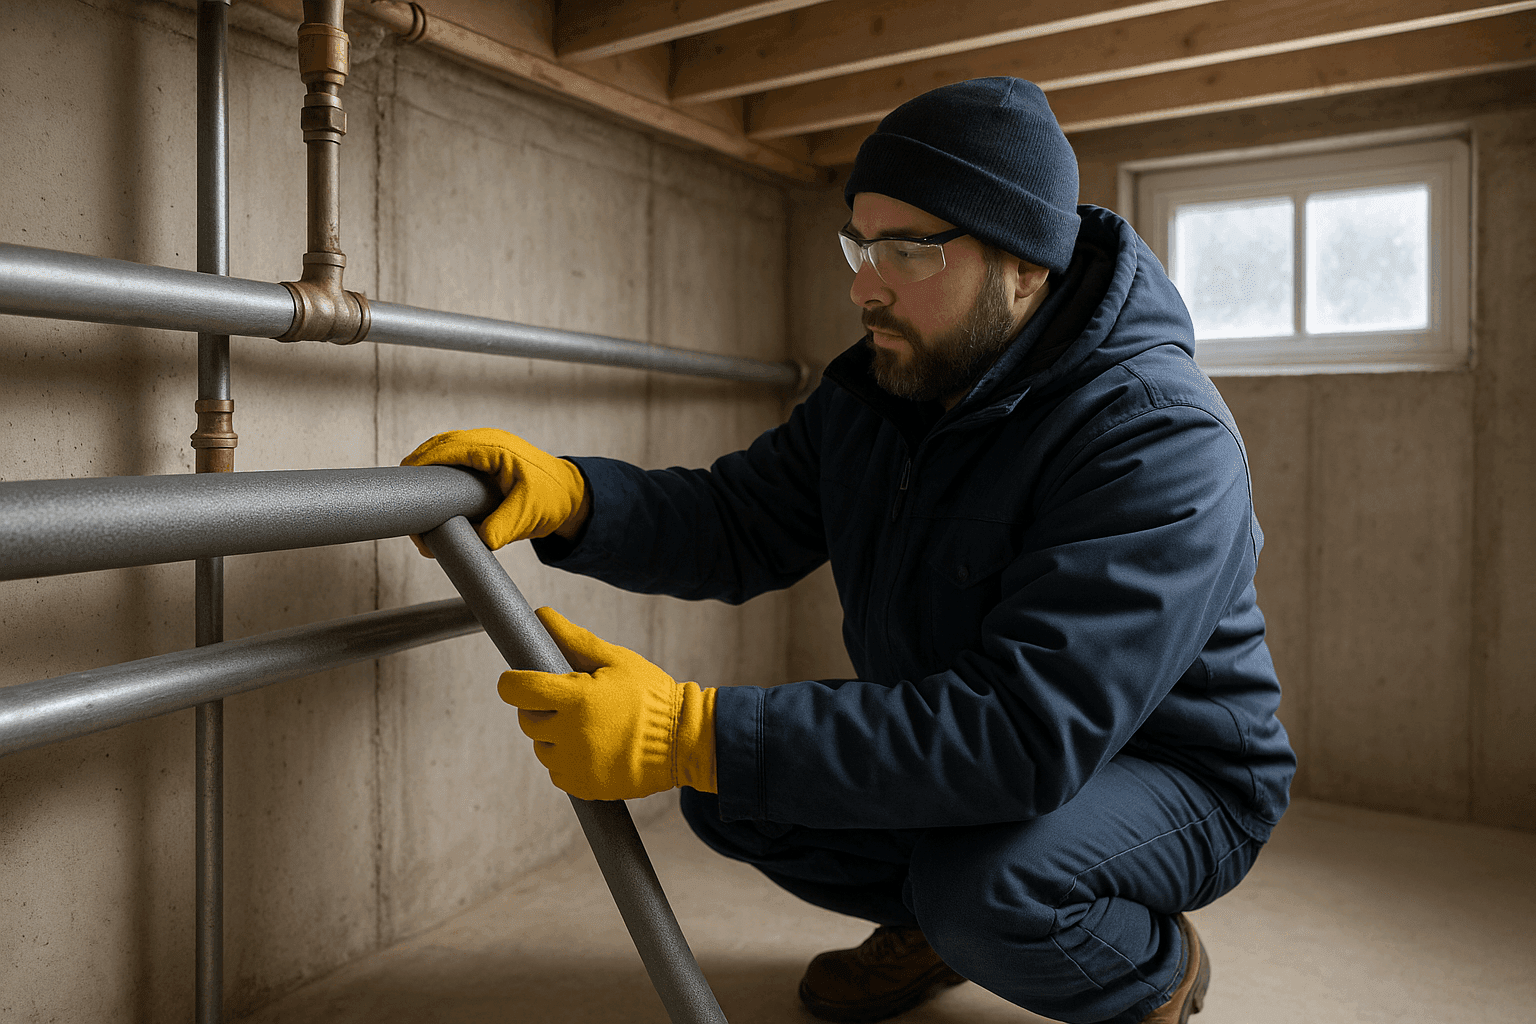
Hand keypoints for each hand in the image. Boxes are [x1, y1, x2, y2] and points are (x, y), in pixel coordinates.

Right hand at [401, 428, 586, 552]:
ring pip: (442, 450)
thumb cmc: (552, 500)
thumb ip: (503, 528)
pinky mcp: (483, 459)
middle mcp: (487, 443)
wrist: (570, 496)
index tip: (403, 480)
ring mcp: (484, 448)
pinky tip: (427, 492)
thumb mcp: (528, 516)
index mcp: (496, 449)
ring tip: (409, 496)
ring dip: (425, 468)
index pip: (450, 448)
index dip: (423, 462)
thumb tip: (479, 540)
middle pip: (439, 445)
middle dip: (417, 466)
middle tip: (400, 494)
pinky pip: (452, 459)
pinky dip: (436, 471)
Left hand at [498, 607, 716, 801]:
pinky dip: (567, 760)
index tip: (518, 681)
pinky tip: (593, 748)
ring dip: (554, 736)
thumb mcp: (616, 660)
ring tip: (587, 726)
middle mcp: (570, 734)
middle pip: (527, 720)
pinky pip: (557, 772)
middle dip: (540, 708)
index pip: (517, 690)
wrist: (683, 741)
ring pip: (541, 747)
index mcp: (576, 698)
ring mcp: (576, 764)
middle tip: (570, 702)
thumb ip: (574, 640)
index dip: (512, 682)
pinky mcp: (583, 786)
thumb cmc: (651, 695)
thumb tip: (541, 615)